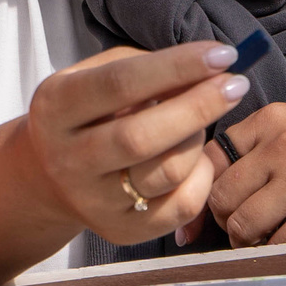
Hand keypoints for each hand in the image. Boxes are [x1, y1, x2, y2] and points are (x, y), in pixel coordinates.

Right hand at [13, 44, 247, 244]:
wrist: (50, 175)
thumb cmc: (88, 112)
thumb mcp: (97, 74)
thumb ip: (146, 67)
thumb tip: (208, 73)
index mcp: (55, 107)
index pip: (119, 84)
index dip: (176, 67)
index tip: (222, 54)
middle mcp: (67, 159)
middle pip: (141, 137)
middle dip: (199, 107)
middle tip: (235, 85)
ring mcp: (92, 201)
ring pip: (167, 172)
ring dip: (198, 139)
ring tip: (201, 121)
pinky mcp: (121, 231)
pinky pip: (181, 207)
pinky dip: (202, 176)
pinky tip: (197, 158)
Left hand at [210, 103, 285, 245]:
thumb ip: (263, 147)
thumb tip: (212, 190)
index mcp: (274, 119)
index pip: (211, 158)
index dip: (202, 189)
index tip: (203, 213)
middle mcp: (284, 144)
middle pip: (219, 194)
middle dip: (224, 219)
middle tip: (243, 231)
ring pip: (241, 224)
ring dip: (249, 240)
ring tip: (270, 238)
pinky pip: (277, 245)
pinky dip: (279, 253)